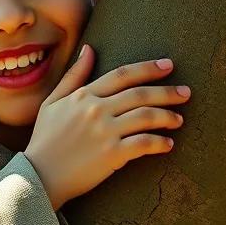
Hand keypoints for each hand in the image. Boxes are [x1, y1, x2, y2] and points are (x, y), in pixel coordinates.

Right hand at [24, 44, 190, 209]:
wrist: (39, 175)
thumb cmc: (45, 139)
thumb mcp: (53, 102)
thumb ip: (74, 75)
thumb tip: (89, 49)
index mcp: (84, 95)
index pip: (123, 75)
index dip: (148, 68)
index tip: (168, 66)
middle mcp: (97, 109)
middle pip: (141, 94)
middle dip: (168, 91)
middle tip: (186, 92)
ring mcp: (105, 132)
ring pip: (147, 116)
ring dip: (168, 117)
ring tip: (179, 120)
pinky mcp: (112, 154)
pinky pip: (144, 143)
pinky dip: (160, 143)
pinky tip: (168, 144)